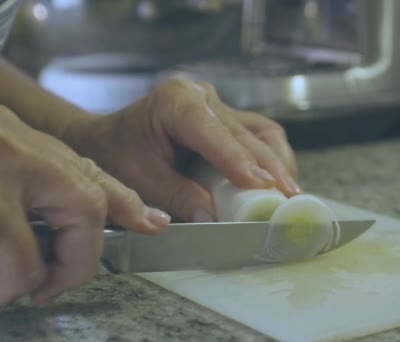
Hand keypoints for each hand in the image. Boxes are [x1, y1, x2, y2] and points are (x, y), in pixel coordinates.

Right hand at [0, 105, 169, 313]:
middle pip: (84, 206)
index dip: (125, 202)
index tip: (153, 224)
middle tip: (51, 286)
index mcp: (11, 139)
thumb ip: (36, 188)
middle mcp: (3, 148)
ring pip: (27, 260)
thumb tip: (112, 216)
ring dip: (4, 288)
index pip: (86, 170)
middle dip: (77, 260)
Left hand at [65, 79, 299, 221]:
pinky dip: (271, 159)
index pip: (213, 131)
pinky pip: (259, 136)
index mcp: (175, 102)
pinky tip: (279, 182)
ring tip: (290, 194)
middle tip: (287, 199)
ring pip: (261, 132)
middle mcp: (201, 96)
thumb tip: (214, 220)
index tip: (260, 185)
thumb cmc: (119, 156)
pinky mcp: (228, 118)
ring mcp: (217, 105)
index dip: (237, 159)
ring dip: (277, 163)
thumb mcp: (142, 181)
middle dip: (268, 167)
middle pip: (244, 133)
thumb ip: (179, 198)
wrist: (108, 141)